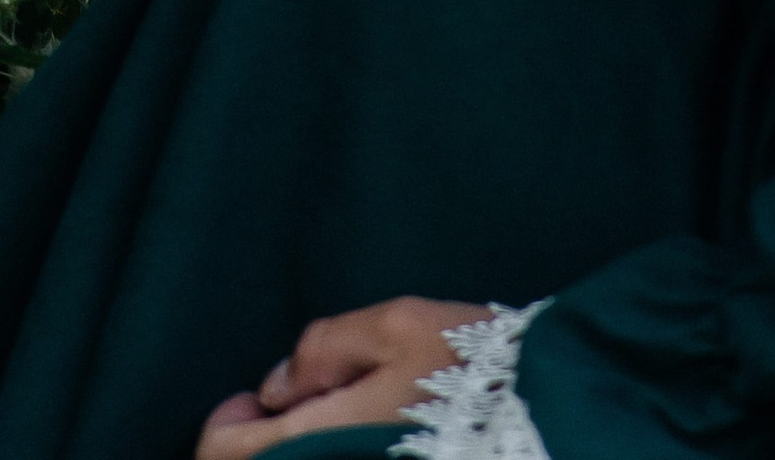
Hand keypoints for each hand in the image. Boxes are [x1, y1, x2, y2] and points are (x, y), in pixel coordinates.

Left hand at [193, 300, 490, 453]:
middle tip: (286, 409)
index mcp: (328, 438)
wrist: (549, 419)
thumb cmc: (474, 368)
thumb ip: (326, 348)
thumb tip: (275, 387)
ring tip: (329, 418)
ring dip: (298, 452)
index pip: (228, 457)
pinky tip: (356, 438)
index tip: (250, 403)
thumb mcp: (398, 327)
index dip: (225, 428)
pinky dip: (331, 456)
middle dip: (262, 444)